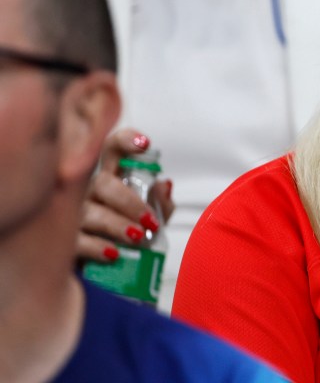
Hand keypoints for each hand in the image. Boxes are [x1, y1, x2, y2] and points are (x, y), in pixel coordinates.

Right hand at [77, 128, 174, 262]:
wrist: (108, 271)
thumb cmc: (129, 235)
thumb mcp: (152, 219)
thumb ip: (161, 203)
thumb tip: (164, 186)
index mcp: (112, 177)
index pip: (112, 148)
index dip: (126, 140)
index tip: (145, 144)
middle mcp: (88, 189)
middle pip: (103, 183)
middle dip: (130, 201)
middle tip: (150, 220)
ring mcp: (71, 213)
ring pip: (90, 212)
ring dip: (117, 225)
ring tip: (137, 238)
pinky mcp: (63, 241)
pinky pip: (77, 241)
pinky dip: (98, 247)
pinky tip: (113, 253)